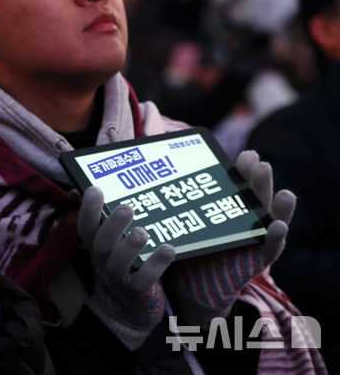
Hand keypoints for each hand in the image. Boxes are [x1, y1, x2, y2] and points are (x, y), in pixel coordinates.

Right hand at [78, 187, 174, 349]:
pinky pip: (143, 281)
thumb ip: (114, 217)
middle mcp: (102, 261)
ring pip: (118, 264)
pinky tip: (169, 249)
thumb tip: (116, 182)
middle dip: (112, 226)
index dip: (87, 209)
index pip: (86, 227)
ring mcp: (117, 278)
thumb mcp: (114, 241)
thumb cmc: (122, 261)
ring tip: (142, 232)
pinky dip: (155, 265)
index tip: (95, 189)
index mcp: (96, 245)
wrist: (126, 307)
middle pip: (100, 245)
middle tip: (126, 208)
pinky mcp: (136, 292)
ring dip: (130, 247)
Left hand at [165, 150, 295, 327]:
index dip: (245, 171)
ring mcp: (254, 241)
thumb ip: (177, 204)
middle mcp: (245, 222)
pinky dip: (276, 238)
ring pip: (270, 219)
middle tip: (258, 162)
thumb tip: (158, 174)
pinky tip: (278, 226)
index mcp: (228, 210)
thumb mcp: (182, 222)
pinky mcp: (257, 262)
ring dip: (278, 205)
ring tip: (284, 192)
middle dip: (259, 180)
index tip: (246, 154)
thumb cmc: (185, 250)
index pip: (240, 186)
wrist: (190, 289)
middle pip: (256, 197)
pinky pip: (270, 249)